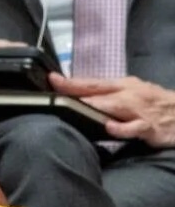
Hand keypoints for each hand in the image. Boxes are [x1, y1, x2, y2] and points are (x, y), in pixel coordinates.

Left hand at [50, 73, 174, 147]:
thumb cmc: (154, 103)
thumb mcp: (131, 92)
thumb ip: (107, 94)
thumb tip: (77, 95)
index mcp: (123, 86)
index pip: (92, 82)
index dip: (71, 81)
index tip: (52, 79)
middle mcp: (129, 95)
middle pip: (99, 91)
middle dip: (77, 90)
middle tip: (56, 90)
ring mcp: (140, 111)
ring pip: (115, 106)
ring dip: (95, 106)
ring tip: (76, 106)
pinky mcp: (150, 127)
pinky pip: (135, 128)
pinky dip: (122, 128)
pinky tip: (109, 128)